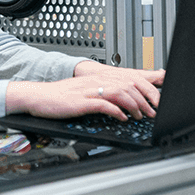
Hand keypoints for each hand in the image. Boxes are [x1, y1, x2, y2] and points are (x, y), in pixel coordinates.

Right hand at [5, 62, 163, 120]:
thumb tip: (124, 100)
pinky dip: (116, 111)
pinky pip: (104, 104)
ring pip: (120, 93)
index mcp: (99, 77)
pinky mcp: (81, 102)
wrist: (39, 96)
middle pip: (129, 85)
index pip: (130, 78)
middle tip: (152, 112)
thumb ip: (105, 92)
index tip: (156, 101)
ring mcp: (89, 91)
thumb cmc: (61, 96)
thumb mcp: (86, 90)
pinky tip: (122, 118)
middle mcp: (96, 81)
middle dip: (145, 99)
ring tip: (139, 116)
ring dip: (134, 105)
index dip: (147, 89)